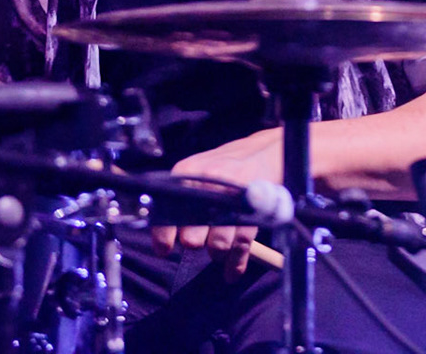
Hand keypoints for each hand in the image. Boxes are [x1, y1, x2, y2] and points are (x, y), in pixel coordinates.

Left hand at [151, 127, 282, 277]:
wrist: (262, 152)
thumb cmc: (221, 167)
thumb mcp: (194, 171)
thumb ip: (177, 198)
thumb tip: (162, 237)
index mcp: (187, 173)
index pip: (166, 212)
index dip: (163, 237)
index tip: (164, 250)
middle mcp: (208, 185)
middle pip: (192, 237)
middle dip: (193, 242)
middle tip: (198, 237)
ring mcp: (232, 199)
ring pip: (217, 246)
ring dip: (215, 252)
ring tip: (217, 244)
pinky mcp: (254, 212)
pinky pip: (241, 248)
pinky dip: (235, 265)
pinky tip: (231, 273)